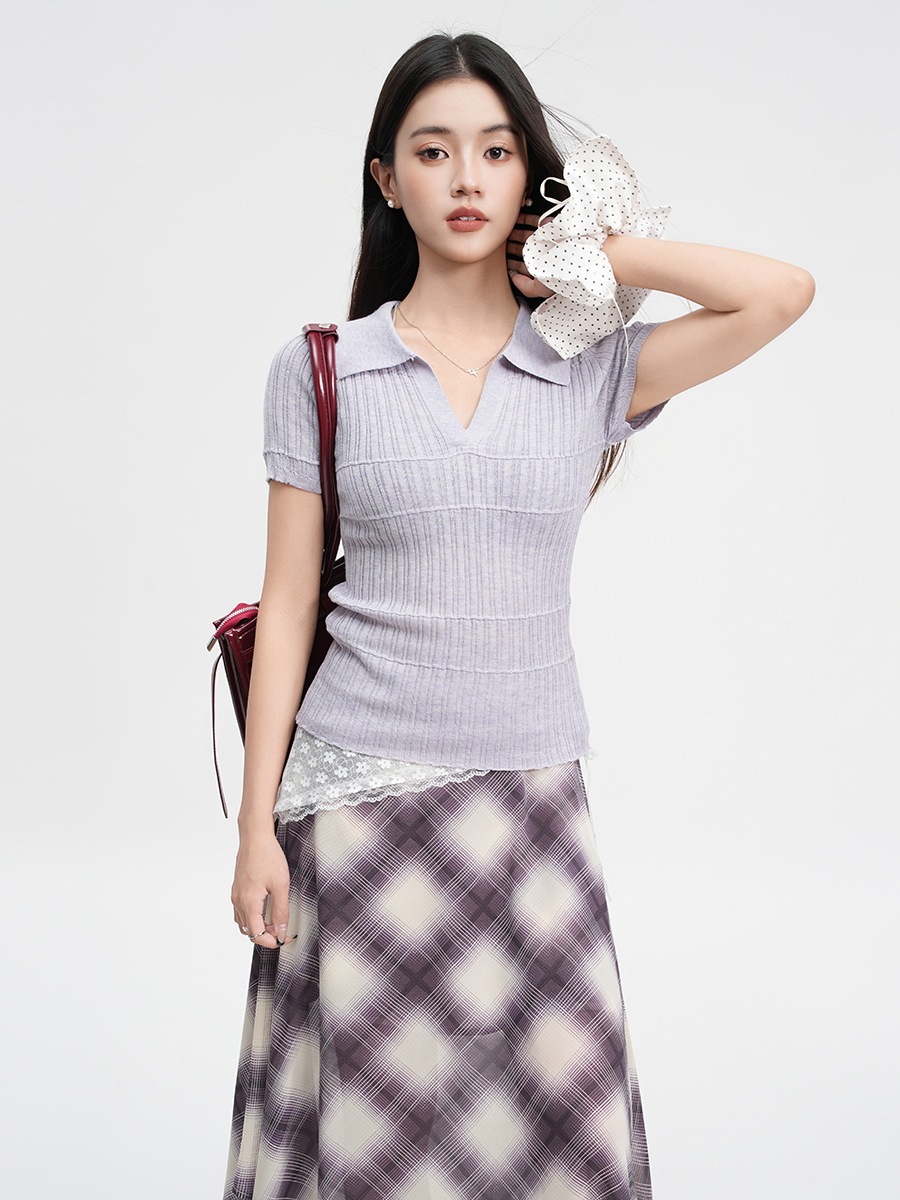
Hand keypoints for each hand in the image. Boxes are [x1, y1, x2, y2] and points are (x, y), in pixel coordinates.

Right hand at [231, 829, 293, 949]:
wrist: (254, 836)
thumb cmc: (268, 856)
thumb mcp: (281, 885)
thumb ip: (281, 911)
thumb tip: (281, 931)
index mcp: (248, 903)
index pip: (256, 934)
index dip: (271, 941)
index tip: (284, 938)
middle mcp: (238, 901)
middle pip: (248, 931)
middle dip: (265, 935)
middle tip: (282, 930)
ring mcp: (236, 894)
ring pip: (243, 922)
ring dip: (258, 926)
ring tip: (275, 920)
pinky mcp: (237, 888)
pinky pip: (241, 910)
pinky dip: (252, 916)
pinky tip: (265, 908)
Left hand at [506, 207, 554, 299]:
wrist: (574, 252)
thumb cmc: (560, 272)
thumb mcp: (541, 288)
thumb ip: (526, 287)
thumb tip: (513, 278)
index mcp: (539, 266)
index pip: (521, 266)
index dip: (510, 264)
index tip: (500, 262)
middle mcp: (540, 252)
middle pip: (520, 248)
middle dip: (509, 247)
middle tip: (499, 244)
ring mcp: (542, 239)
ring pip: (523, 234)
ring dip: (513, 233)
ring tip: (503, 232)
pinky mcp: (546, 226)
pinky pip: (531, 220)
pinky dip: (522, 218)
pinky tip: (513, 220)